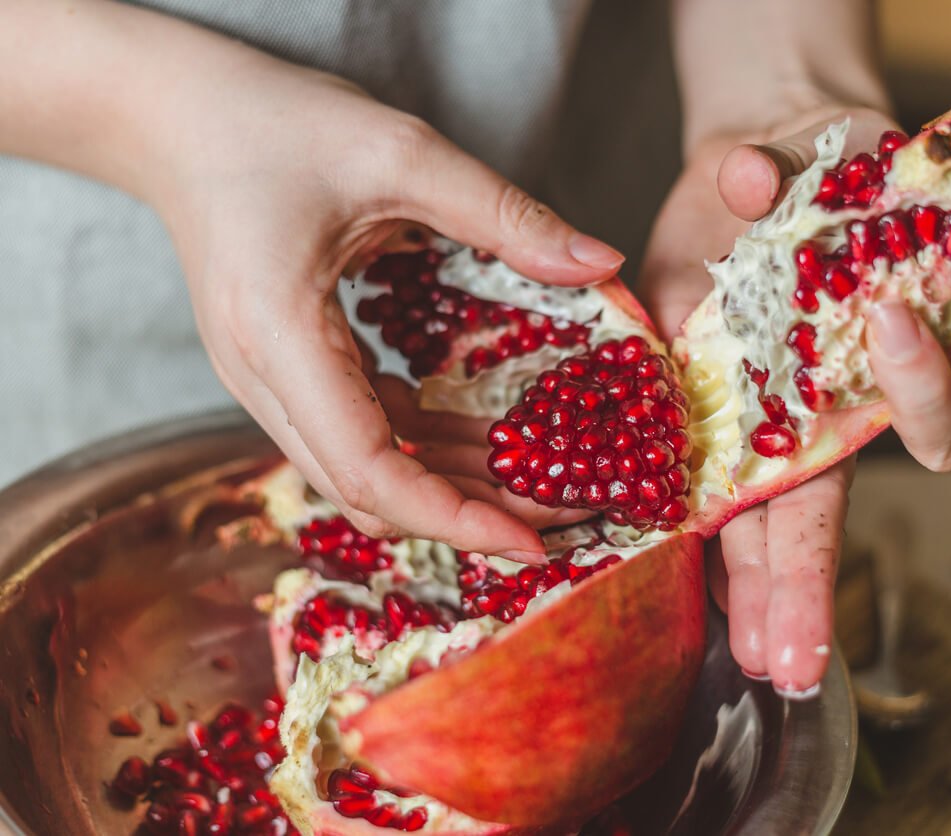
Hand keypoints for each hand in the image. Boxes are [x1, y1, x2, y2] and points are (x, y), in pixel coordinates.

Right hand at [144, 51, 622, 559]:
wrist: (177, 118)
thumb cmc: (273, 124)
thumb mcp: (402, 155)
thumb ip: (505, 213)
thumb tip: (604, 264)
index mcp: (281, 338)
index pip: (370, 471)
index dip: (456, 520)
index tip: (536, 542)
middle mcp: (264, 381)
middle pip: (371, 491)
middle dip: (472, 513)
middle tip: (566, 510)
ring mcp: (267, 383)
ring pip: (364, 471)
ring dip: (451, 484)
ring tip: (541, 479)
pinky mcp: (284, 372)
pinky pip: (357, 433)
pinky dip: (423, 445)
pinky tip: (482, 432)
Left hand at [639, 107, 950, 695]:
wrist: (757, 176)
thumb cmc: (822, 173)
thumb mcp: (829, 157)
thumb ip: (797, 167)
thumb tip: (745, 176)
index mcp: (879, 364)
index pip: (928, 416)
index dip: (920, 384)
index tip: (891, 328)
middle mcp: (821, 415)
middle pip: (823, 514)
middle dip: (806, 585)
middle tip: (793, 662)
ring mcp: (757, 428)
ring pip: (760, 527)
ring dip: (750, 590)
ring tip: (746, 658)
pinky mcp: (691, 417)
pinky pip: (691, 488)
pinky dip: (679, 530)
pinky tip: (663, 576)